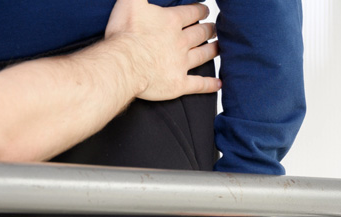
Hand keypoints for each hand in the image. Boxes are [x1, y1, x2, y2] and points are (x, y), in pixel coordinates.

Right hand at [105, 0, 220, 100]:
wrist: (123, 64)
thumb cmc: (125, 33)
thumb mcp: (131, 1)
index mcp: (172, 21)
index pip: (192, 13)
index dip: (200, 11)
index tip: (204, 11)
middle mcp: (180, 42)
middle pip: (200, 34)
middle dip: (208, 30)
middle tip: (212, 29)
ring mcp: (181, 63)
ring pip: (202, 55)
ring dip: (211, 51)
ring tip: (217, 48)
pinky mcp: (179, 83)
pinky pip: (198, 84)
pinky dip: (209, 85)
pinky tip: (218, 84)